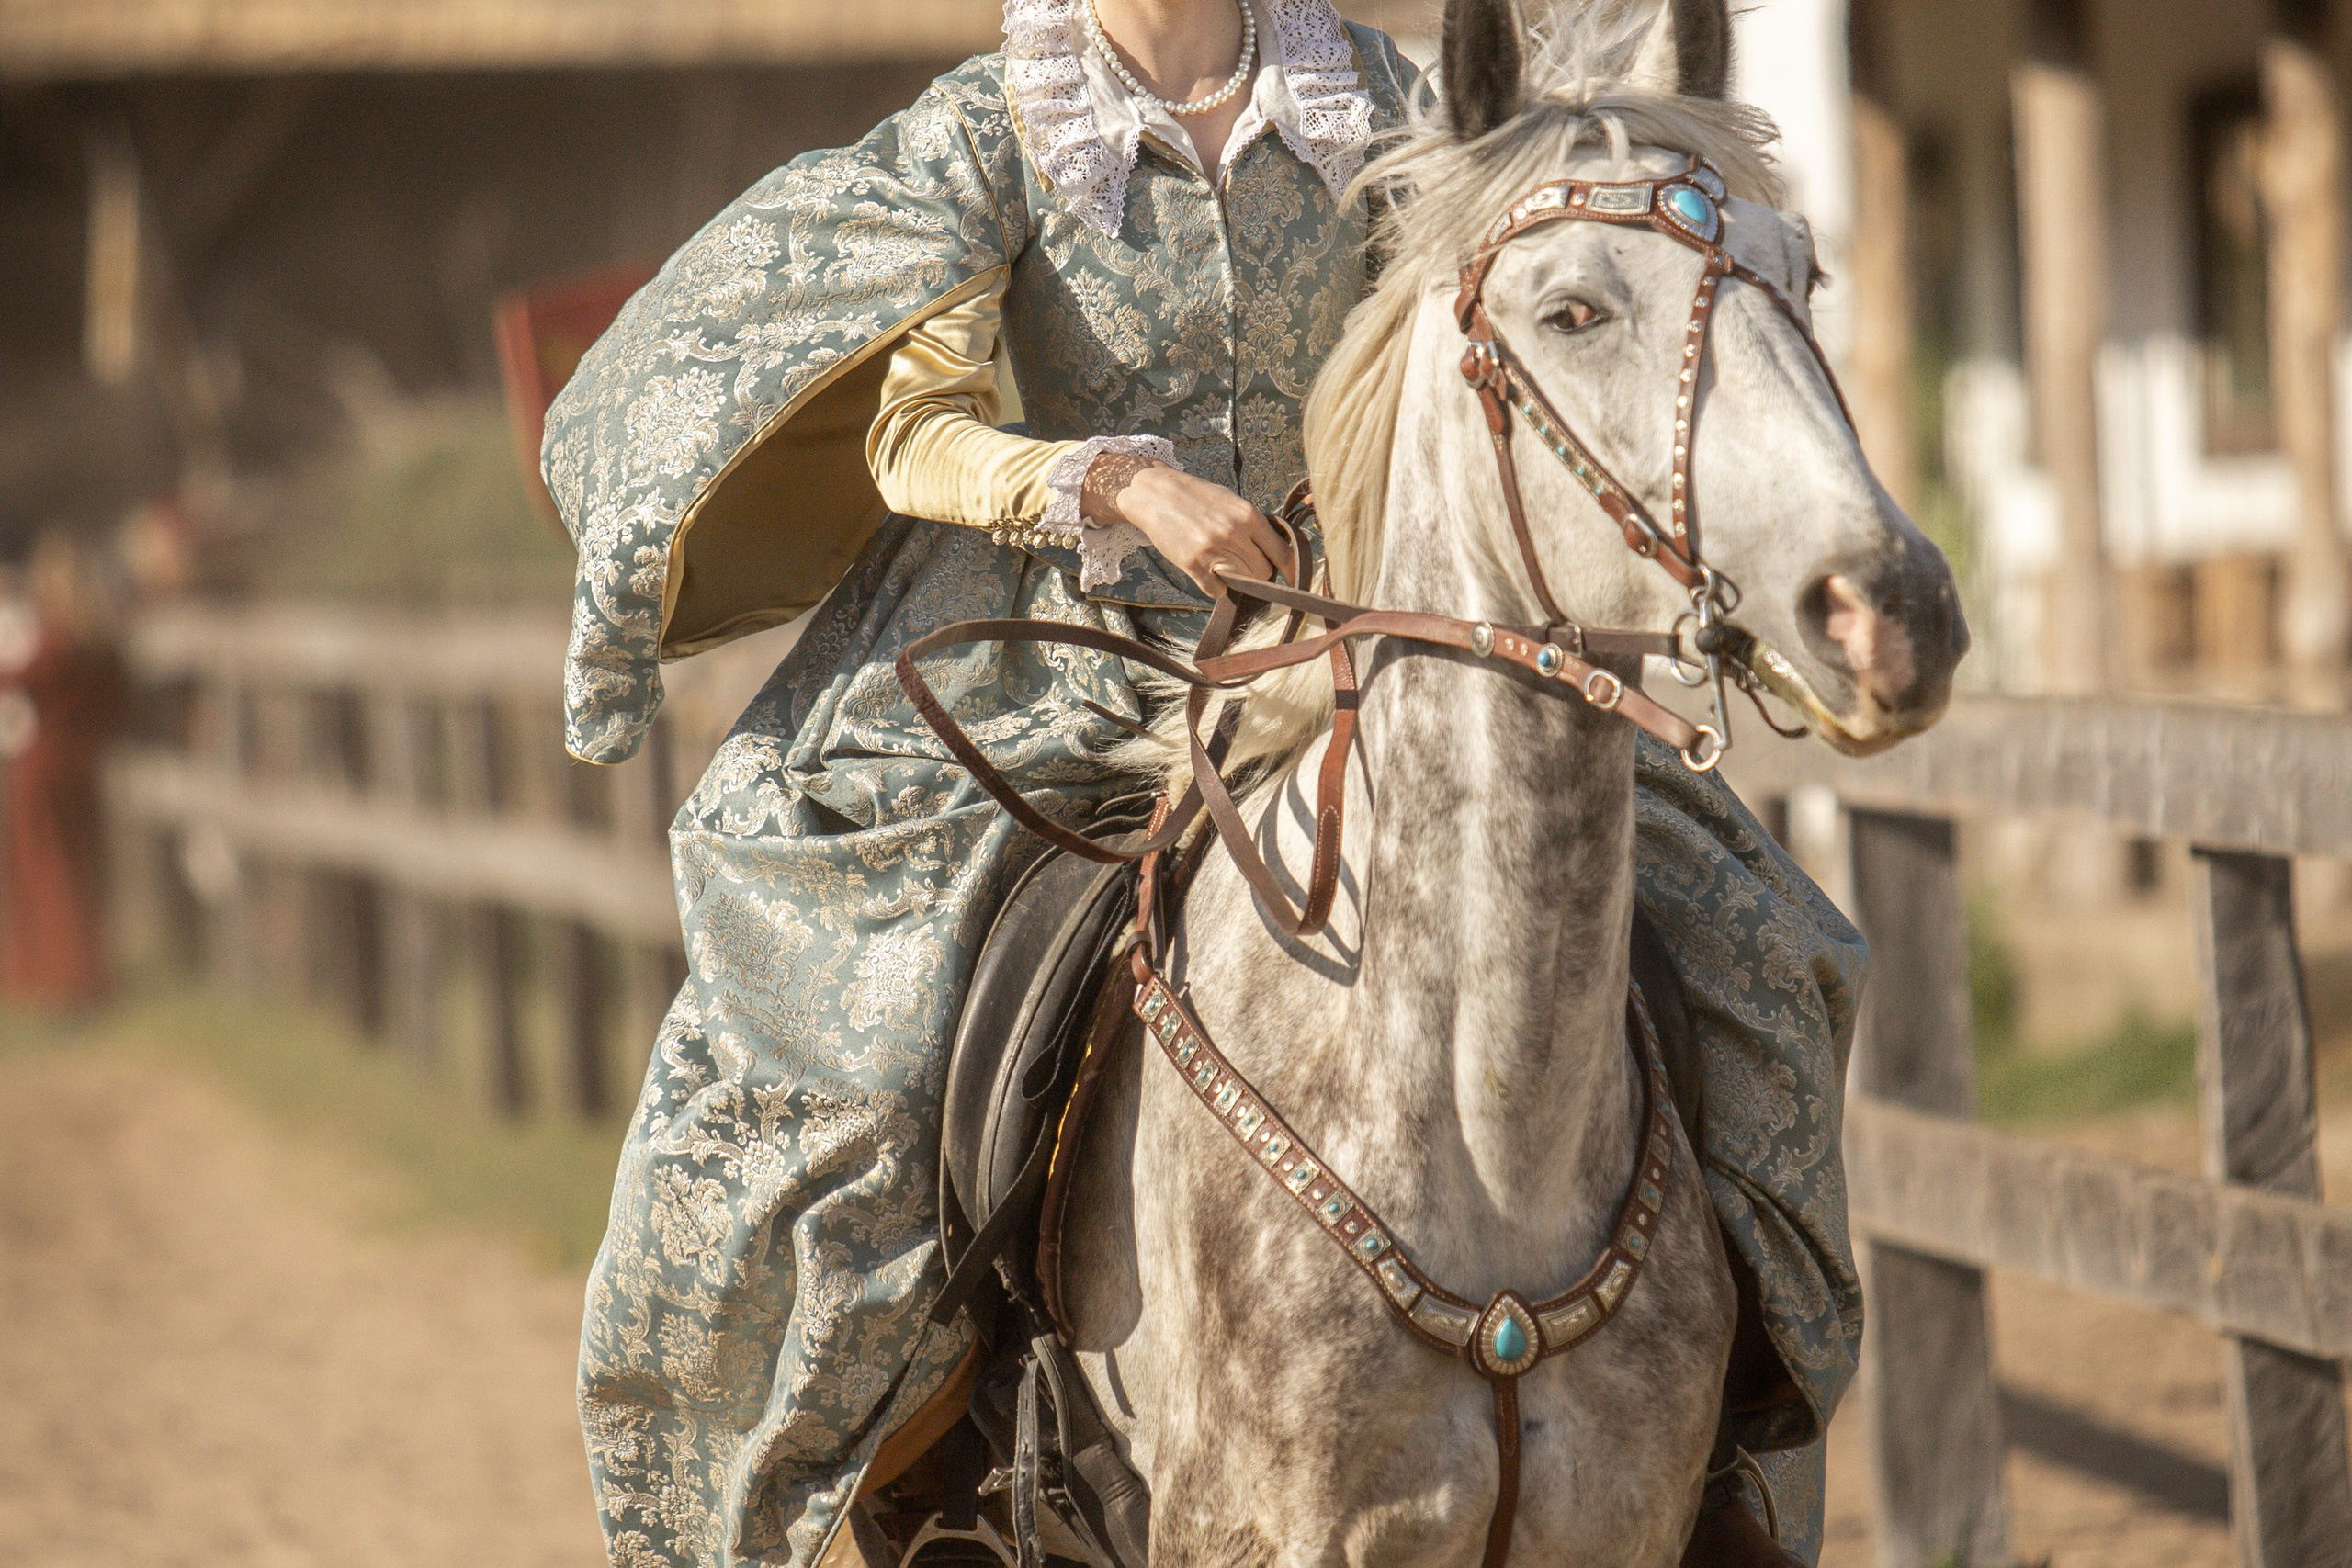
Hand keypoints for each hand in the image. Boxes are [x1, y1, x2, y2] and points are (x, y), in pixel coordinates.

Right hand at [1083, 454, 1291, 595]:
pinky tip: (1208, 572)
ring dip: (1238, 580)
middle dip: (1258, 573)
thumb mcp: (1231, 501)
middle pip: (1263, 572)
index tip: (1292, 580)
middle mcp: (1233, 533)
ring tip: (1224, 566)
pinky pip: (1217, 590)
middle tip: (1244, 564)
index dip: (1289, 570)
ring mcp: (1212, 550)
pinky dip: (1216, 587)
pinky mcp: (1192, 564)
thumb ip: (1253, 524)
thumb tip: (1276, 549)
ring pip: (1243, 583)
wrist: (1155, 494)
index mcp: (1248, 515)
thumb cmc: (1196, 497)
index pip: (1281, 553)